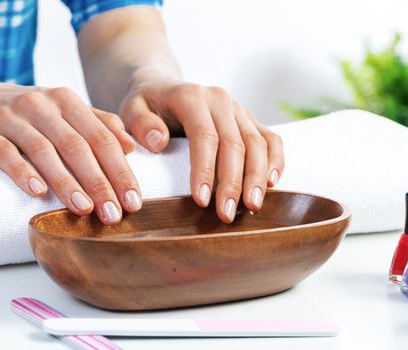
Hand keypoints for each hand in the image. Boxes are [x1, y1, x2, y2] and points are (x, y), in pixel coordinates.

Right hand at [0, 83, 140, 224]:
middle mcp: (41, 105)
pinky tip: (38, 193)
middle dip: (99, 183)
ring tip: (84, 210)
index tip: (133, 200)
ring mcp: (10, 117)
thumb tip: (132, 147)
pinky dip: (22, 173)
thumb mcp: (64, 112)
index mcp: (66, 101)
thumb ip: (98, 124)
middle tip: (114, 214)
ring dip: (66, 183)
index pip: (101, 137)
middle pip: (77, 146)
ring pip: (44, 151)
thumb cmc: (27, 115)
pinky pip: (5, 153)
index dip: (120, 170)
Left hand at [119, 78, 284, 222]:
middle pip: (234, 143)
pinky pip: (270, 138)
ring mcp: (238, 109)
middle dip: (232, 182)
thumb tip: (158, 141)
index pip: (203, 136)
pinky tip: (272, 183)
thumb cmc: (146, 105)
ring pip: (257, 143)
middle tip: (225, 214)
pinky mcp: (248, 119)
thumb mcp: (131, 109)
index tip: (200, 200)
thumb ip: (139, 123)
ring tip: (251, 207)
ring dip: (257, 177)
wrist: (163, 88)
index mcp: (191, 97)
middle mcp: (220, 100)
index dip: (205, 169)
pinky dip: (275, 160)